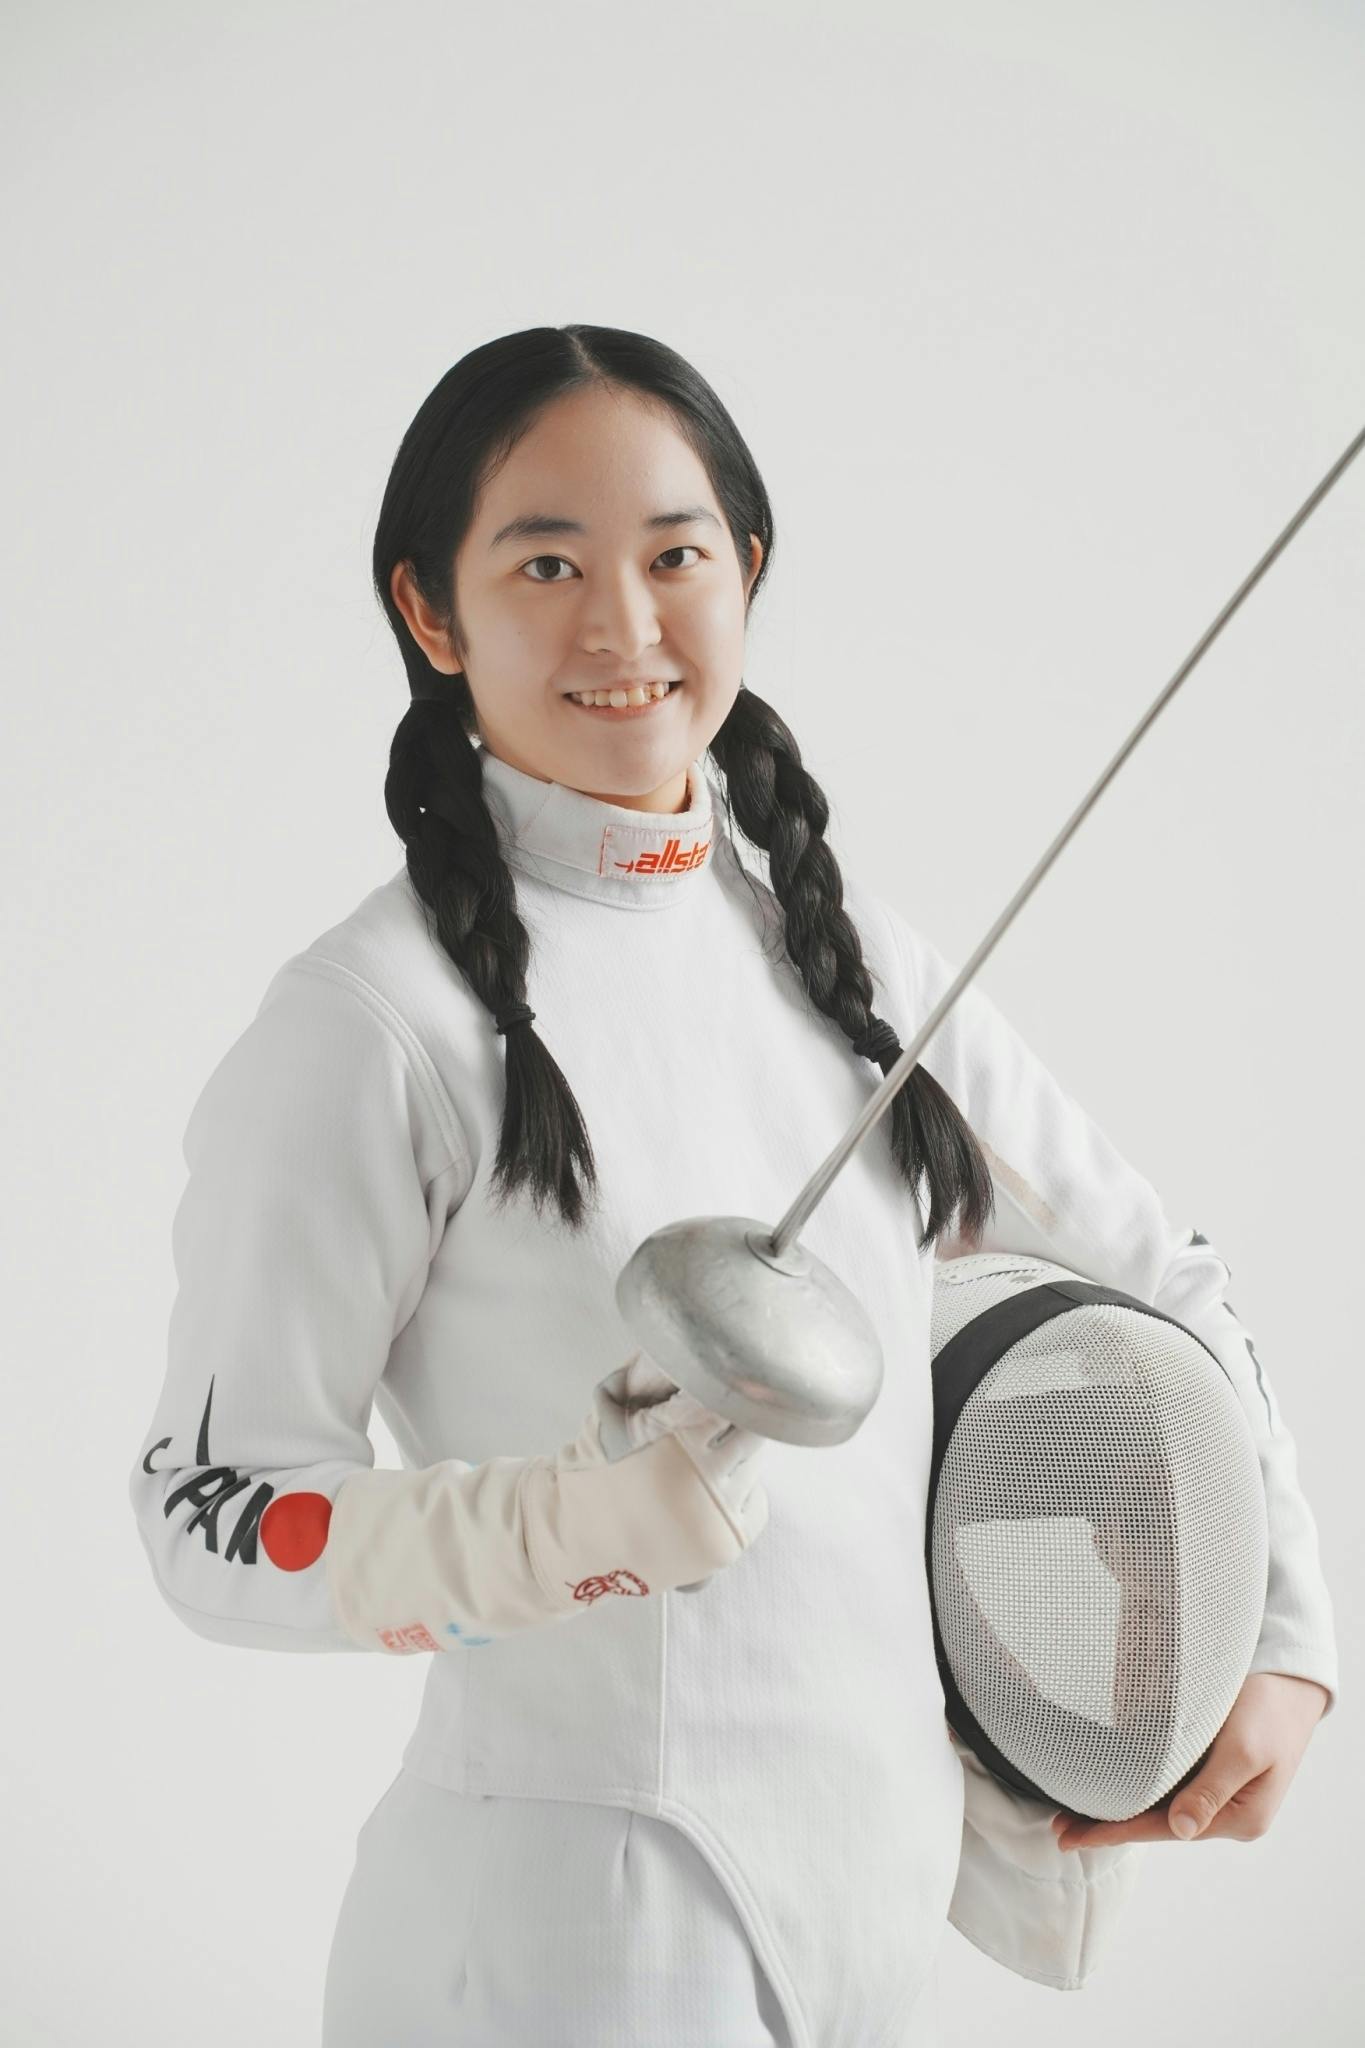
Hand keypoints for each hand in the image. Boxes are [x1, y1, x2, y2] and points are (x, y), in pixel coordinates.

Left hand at [1049, 1672, 1329, 1850]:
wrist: (1290, 1679)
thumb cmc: (1271, 1710)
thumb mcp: (1243, 1749)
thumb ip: (1210, 1790)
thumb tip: (1180, 1829)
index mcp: (1237, 1817)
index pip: (1162, 1830)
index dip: (1114, 1833)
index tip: (1071, 1838)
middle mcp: (1225, 1811)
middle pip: (1156, 1823)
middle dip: (1109, 1825)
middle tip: (1060, 1829)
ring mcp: (1216, 1791)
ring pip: (1157, 1805)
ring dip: (1119, 1806)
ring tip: (1074, 1812)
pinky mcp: (1209, 1768)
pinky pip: (1165, 1784)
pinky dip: (1135, 1785)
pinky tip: (1109, 1783)